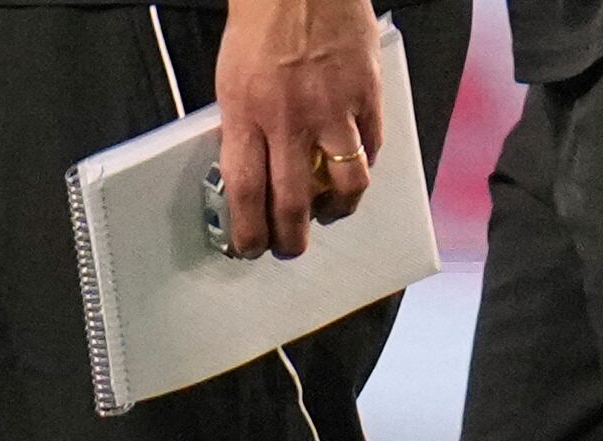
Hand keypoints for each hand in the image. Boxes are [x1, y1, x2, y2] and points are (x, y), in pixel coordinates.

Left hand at [215, 0, 381, 258]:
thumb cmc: (260, 29)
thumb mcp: (230, 86)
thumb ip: (241, 133)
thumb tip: (248, 179)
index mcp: (246, 118)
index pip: (245, 194)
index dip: (248, 232)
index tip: (249, 248)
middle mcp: (289, 119)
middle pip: (293, 202)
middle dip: (292, 238)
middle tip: (291, 247)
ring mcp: (333, 108)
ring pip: (345, 184)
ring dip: (337, 210)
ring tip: (330, 213)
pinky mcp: (366, 94)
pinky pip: (372, 147)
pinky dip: (364, 168)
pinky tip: (353, 171)